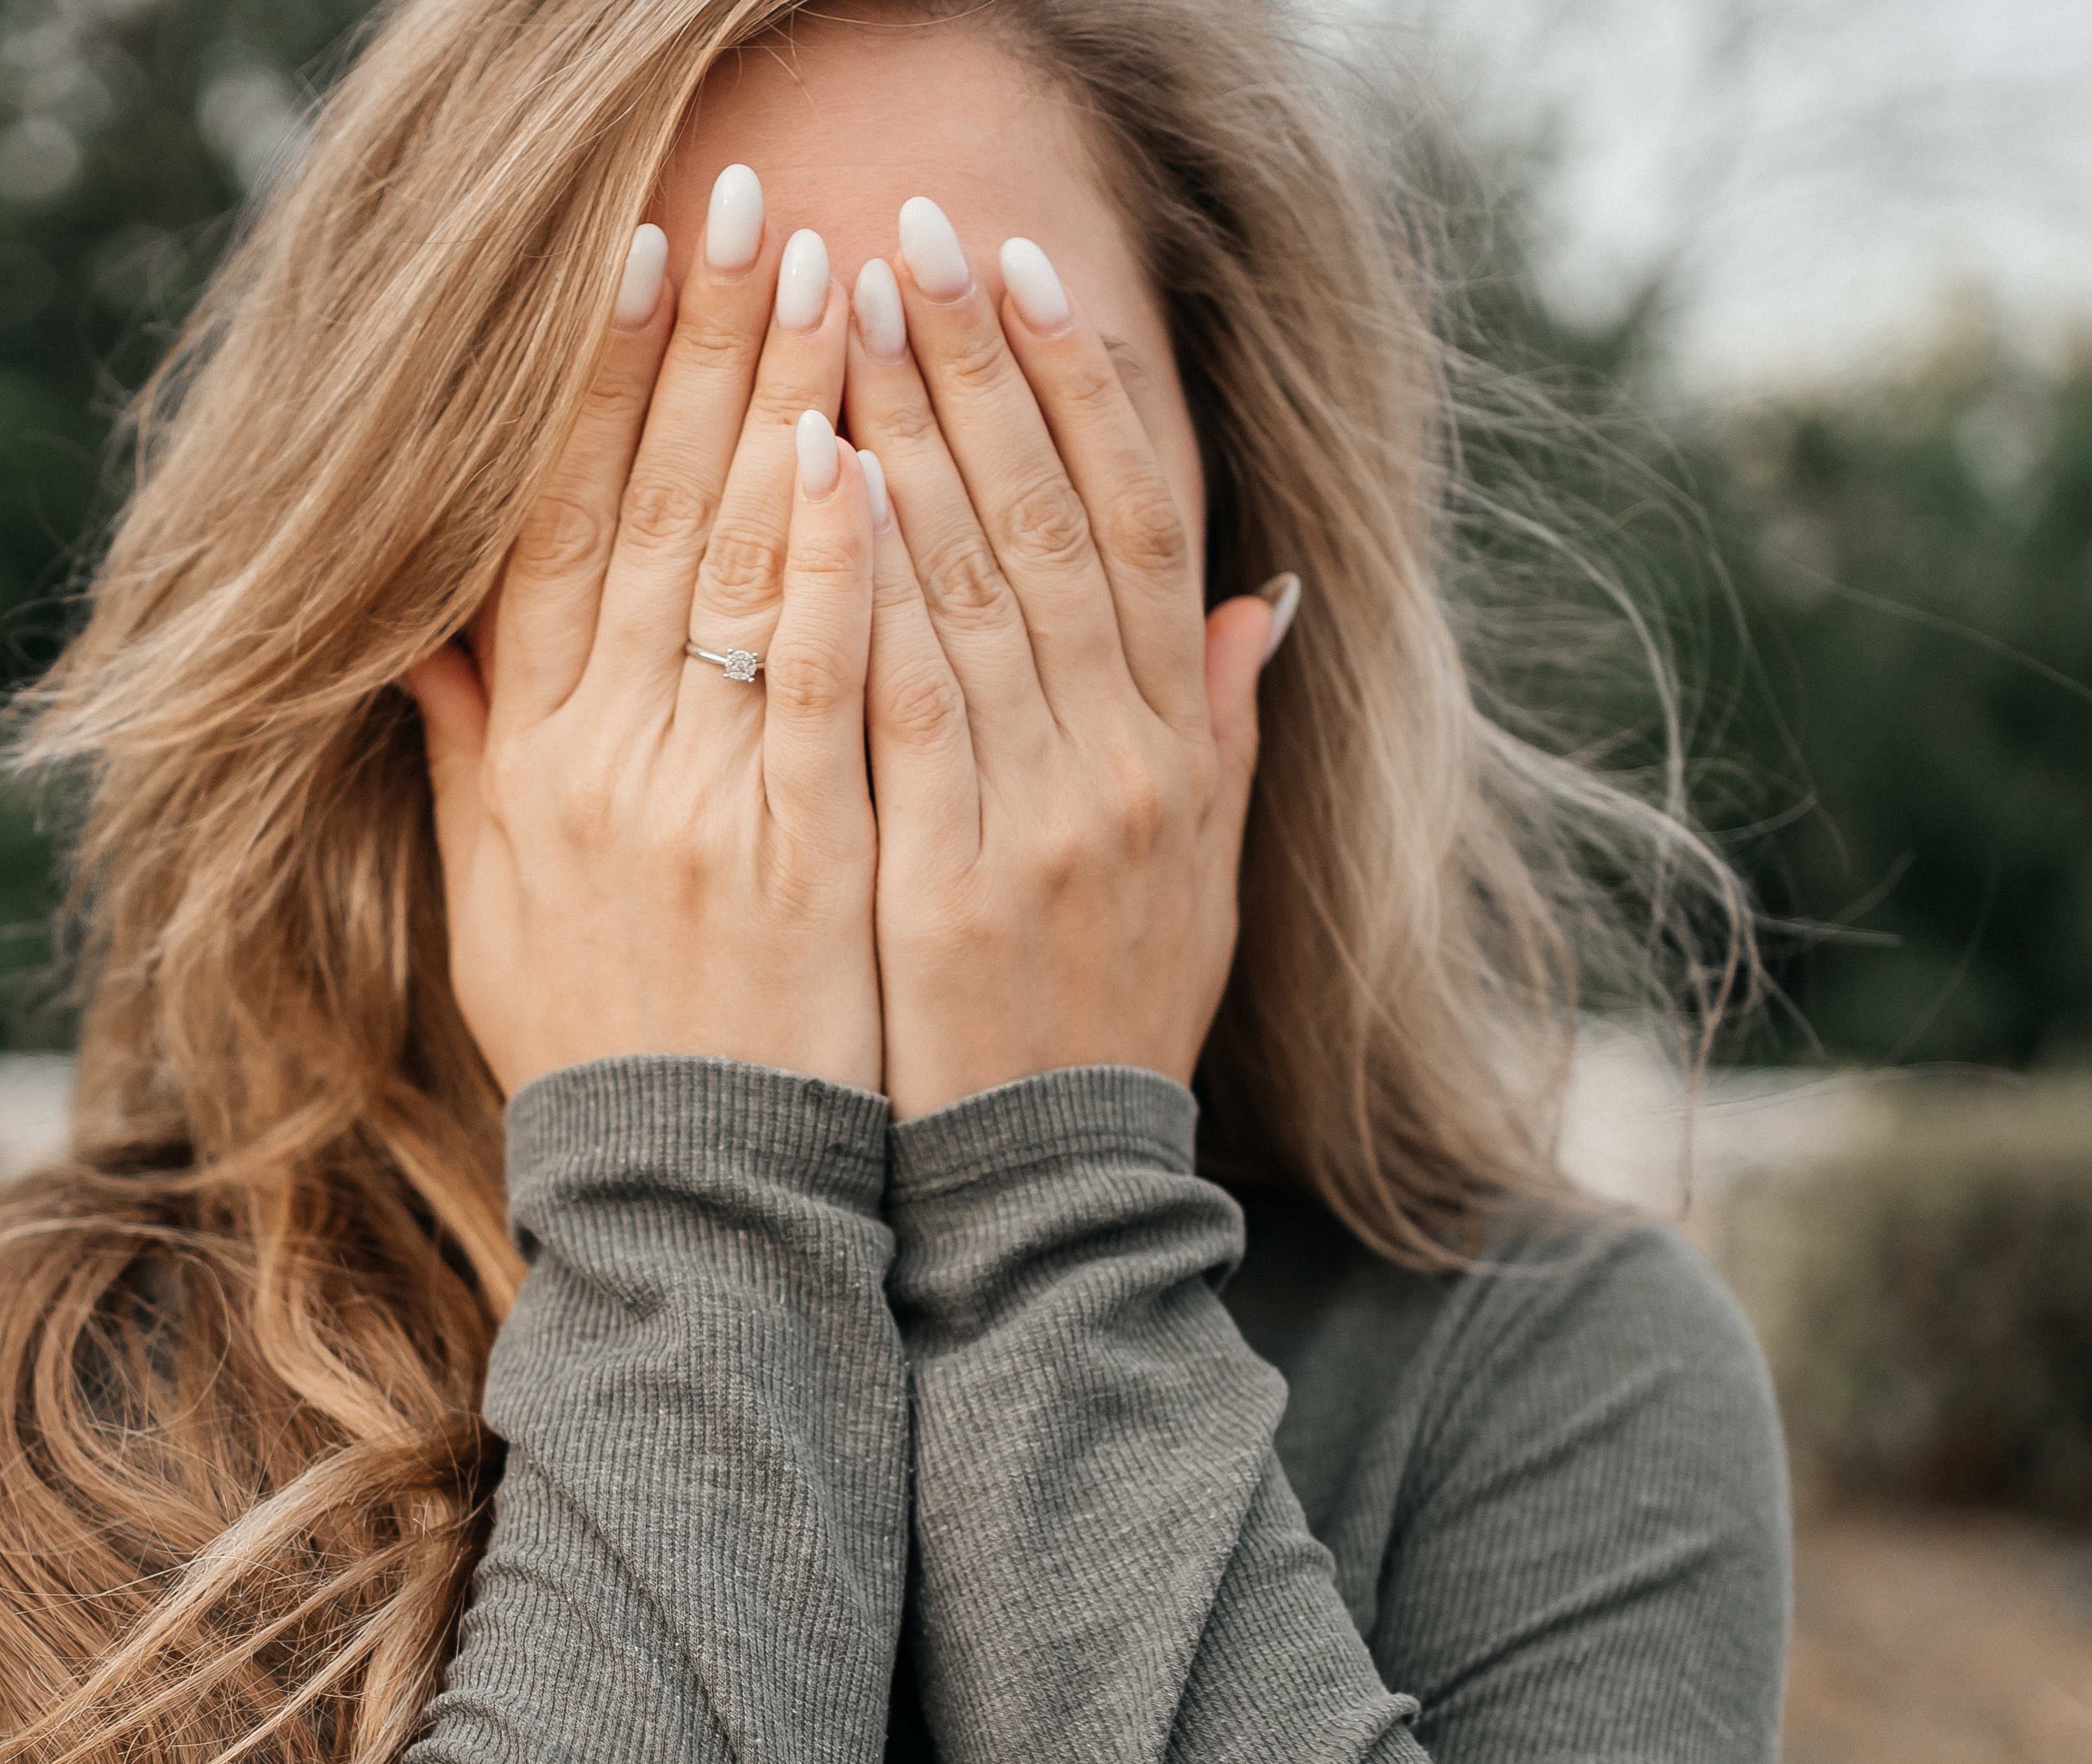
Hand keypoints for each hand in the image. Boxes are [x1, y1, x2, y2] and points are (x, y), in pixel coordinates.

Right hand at [404, 170, 882, 1099]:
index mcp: (533, 760)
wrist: (688, 1204)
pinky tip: (854, 454)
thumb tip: (422, 638)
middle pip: (649, 512)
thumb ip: (468, 760)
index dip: (590, 387)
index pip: (554, 529)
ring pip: (736, 572)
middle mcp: (604, 762)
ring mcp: (702, 805)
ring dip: (780, 404)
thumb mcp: (495, 904)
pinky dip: (830, 569)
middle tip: (746, 202)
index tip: (630, 261)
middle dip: (701, 347)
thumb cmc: (600, 1051)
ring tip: (828, 266)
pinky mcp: (803, 856)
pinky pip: (815, 688)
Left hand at [843, 199, 1296, 1119]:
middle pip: (1055, 521)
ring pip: (982, 584)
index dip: (1083, 388)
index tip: (1025, 275)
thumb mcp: (1199, 885)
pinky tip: (829, 480)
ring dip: (918, 434)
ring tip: (851, 307)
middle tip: (914, 235)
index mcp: (1176, 751)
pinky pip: (912, 701)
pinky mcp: (956, 879)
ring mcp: (1046, 819)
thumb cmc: (1100, 1034)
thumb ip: (1224, 740)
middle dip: (983, 367)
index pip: (1139, 524)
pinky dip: (877, 588)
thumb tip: (1261, 604)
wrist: (1050, 1201)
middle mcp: (1126, 765)